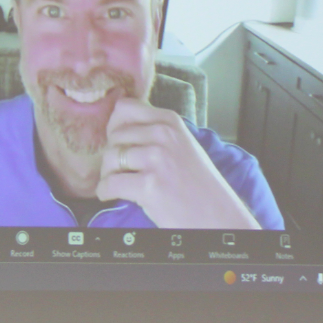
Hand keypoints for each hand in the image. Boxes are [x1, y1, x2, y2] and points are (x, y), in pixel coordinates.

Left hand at [96, 98, 260, 229]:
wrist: (217, 215)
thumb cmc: (196, 183)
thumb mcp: (180, 144)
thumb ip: (153, 130)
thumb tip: (116, 122)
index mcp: (170, 121)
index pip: (124, 108)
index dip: (114, 127)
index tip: (120, 144)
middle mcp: (163, 135)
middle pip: (113, 136)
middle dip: (111, 155)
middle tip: (122, 171)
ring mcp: (156, 159)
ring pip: (109, 158)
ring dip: (108, 174)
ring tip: (121, 184)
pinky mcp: (149, 184)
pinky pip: (109, 183)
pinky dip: (105, 192)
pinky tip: (114, 196)